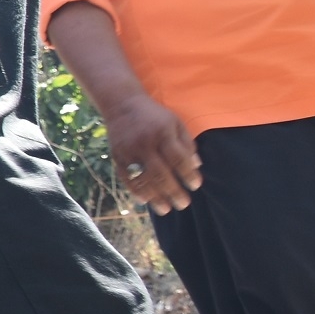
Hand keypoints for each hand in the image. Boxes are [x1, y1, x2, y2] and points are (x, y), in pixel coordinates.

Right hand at [105, 93, 201, 214]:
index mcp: (163, 133)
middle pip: (161, 173)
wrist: (122, 104)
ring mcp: (129, 151)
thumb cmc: (154, 115)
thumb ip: (186, 143)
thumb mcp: (175, 122)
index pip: (179, 159)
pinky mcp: (117, 156)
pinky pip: (126, 177)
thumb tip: (196, 166)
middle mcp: (145, 143)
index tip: (195, 186)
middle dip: (173, 191)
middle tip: (183, 204)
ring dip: (154, 196)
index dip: (188, 174)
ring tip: (165, 209)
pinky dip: (135, 190)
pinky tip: (145, 200)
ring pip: (142, 178)